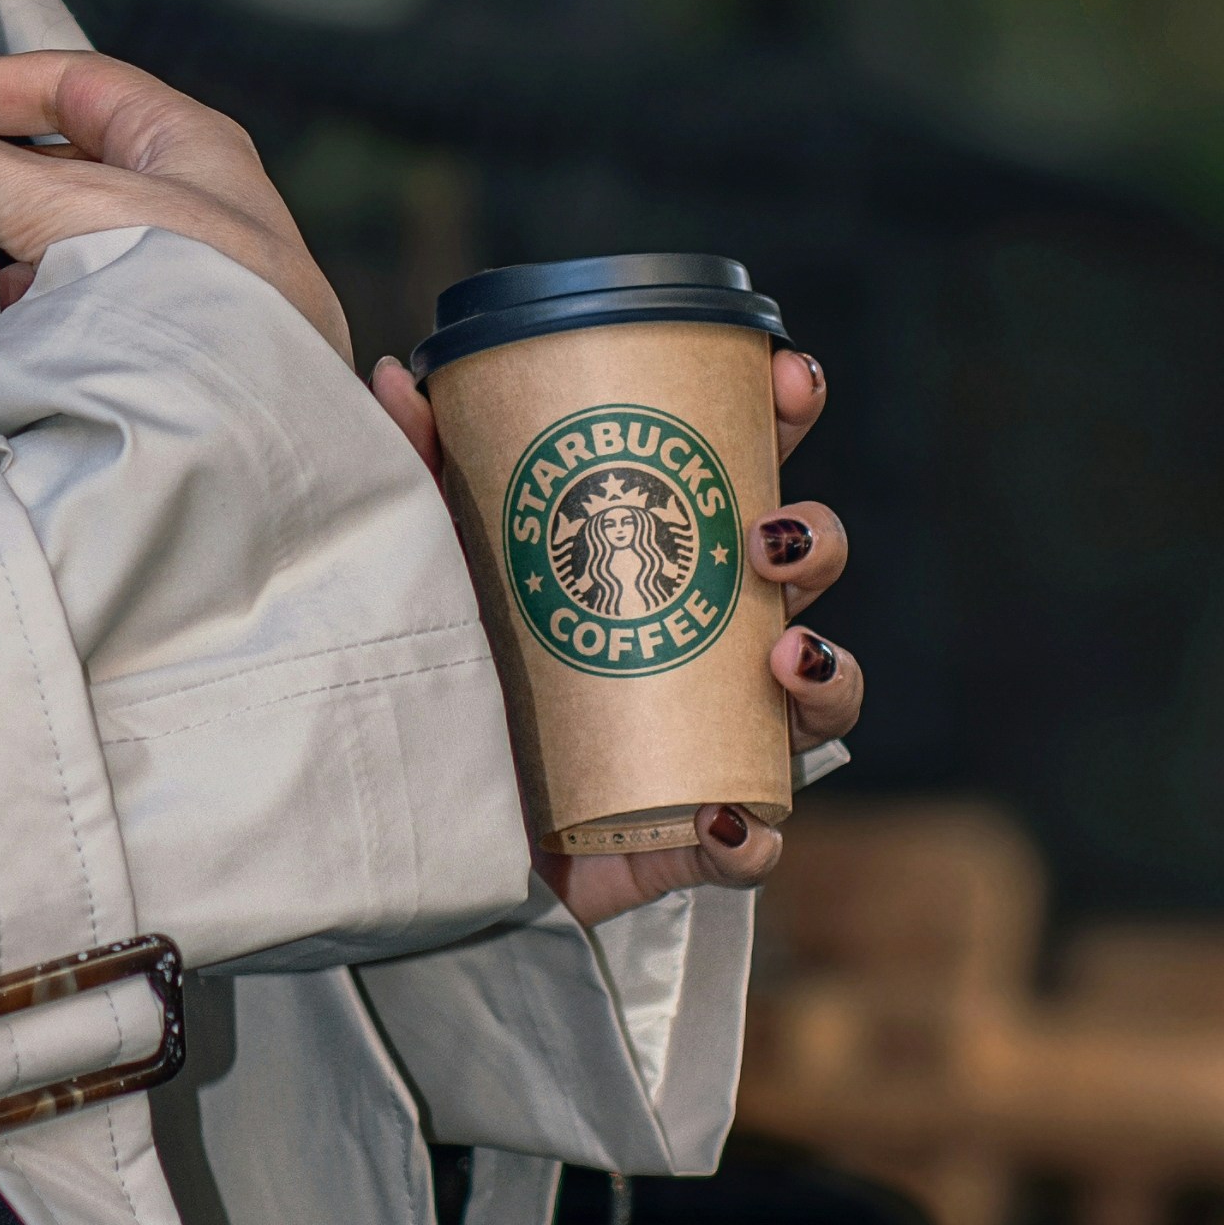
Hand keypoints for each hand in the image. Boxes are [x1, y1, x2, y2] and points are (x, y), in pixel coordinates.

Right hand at [0, 52, 351, 361]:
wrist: (239, 431)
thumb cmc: (188, 297)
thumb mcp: (74, 208)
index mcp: (188, 144)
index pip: (77, 84)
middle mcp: (185, 205)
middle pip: (60, 165)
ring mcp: (168, 280)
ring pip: (56, 242)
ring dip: (1, 251)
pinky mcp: (147, 348)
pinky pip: (66, 310)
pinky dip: (20, 309)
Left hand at [366, 339, 856, 919]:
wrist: (403, 809)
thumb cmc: (445, 658)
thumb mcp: (431, 559)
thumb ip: (418, 473)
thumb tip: (397, 376)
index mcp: (663, 553)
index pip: (748, 470)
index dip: (786, 417)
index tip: (789, 376)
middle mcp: (704, 640)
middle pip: (803, 580)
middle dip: (816, 544)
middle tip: (769, 538)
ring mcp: (709, 742)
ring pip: (813, 708)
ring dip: (826, 677)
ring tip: (784, 658)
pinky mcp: (682, 843)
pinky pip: (752, 848)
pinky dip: (752, 839)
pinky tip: (722, 818)